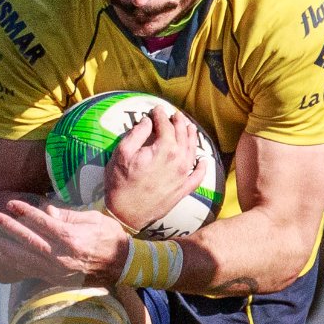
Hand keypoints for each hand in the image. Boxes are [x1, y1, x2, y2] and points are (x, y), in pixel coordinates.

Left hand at [0, 195, 132, 285]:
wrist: (124, 266)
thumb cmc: (111, 237)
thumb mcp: (94, 219)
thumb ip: (68, 215)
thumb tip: (46, 209)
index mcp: (73, 237)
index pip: (43, 222)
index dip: (25, 211)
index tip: (10, 202)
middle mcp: (63, 255)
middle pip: (30, 239)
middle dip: (9, 227)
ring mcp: (59, 269)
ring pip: (27, 257)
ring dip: (7, 247)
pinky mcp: (58, 278)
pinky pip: (33, 270)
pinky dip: (17, 263)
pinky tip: (5, 255)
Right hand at [103, 107, 201, 232]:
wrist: (126, 214)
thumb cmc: (120, 183)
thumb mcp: (122, 154)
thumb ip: (137, 134)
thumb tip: (147, 122)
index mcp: (164, 149)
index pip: (165, 126)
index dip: (160, 115)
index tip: (156, 109)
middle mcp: (178, 160)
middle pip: (182, 135)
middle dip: (179, 122)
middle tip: (175, 115)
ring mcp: (182, 176)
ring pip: (192, 151)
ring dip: (192, 137)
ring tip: (190, 128)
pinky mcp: (183, 190)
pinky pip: (197, 176)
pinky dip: (202, 167)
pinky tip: (203, 161)